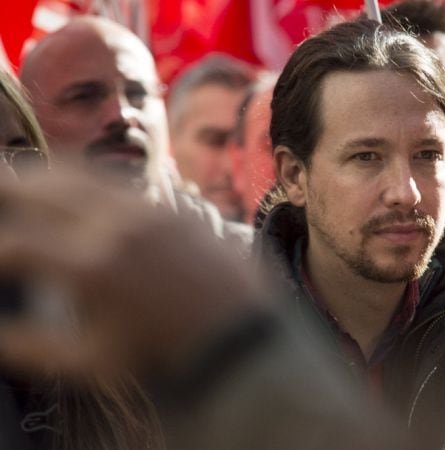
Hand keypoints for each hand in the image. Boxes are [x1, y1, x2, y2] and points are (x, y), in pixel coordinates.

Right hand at [0, 169, 261, 377]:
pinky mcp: (171, 206)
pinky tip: (71, 184)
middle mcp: (117, 228)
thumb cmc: (163, 354)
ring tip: (17, 181)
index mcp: (93, 269)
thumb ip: (30, 347)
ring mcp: (148, 211)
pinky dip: (83, 177)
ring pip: (79, 175)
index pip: (16, 246)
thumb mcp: (93, 362)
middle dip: (6, 188)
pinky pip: (117, 180)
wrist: (240, 334)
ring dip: (40, 174)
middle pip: (41, 190)